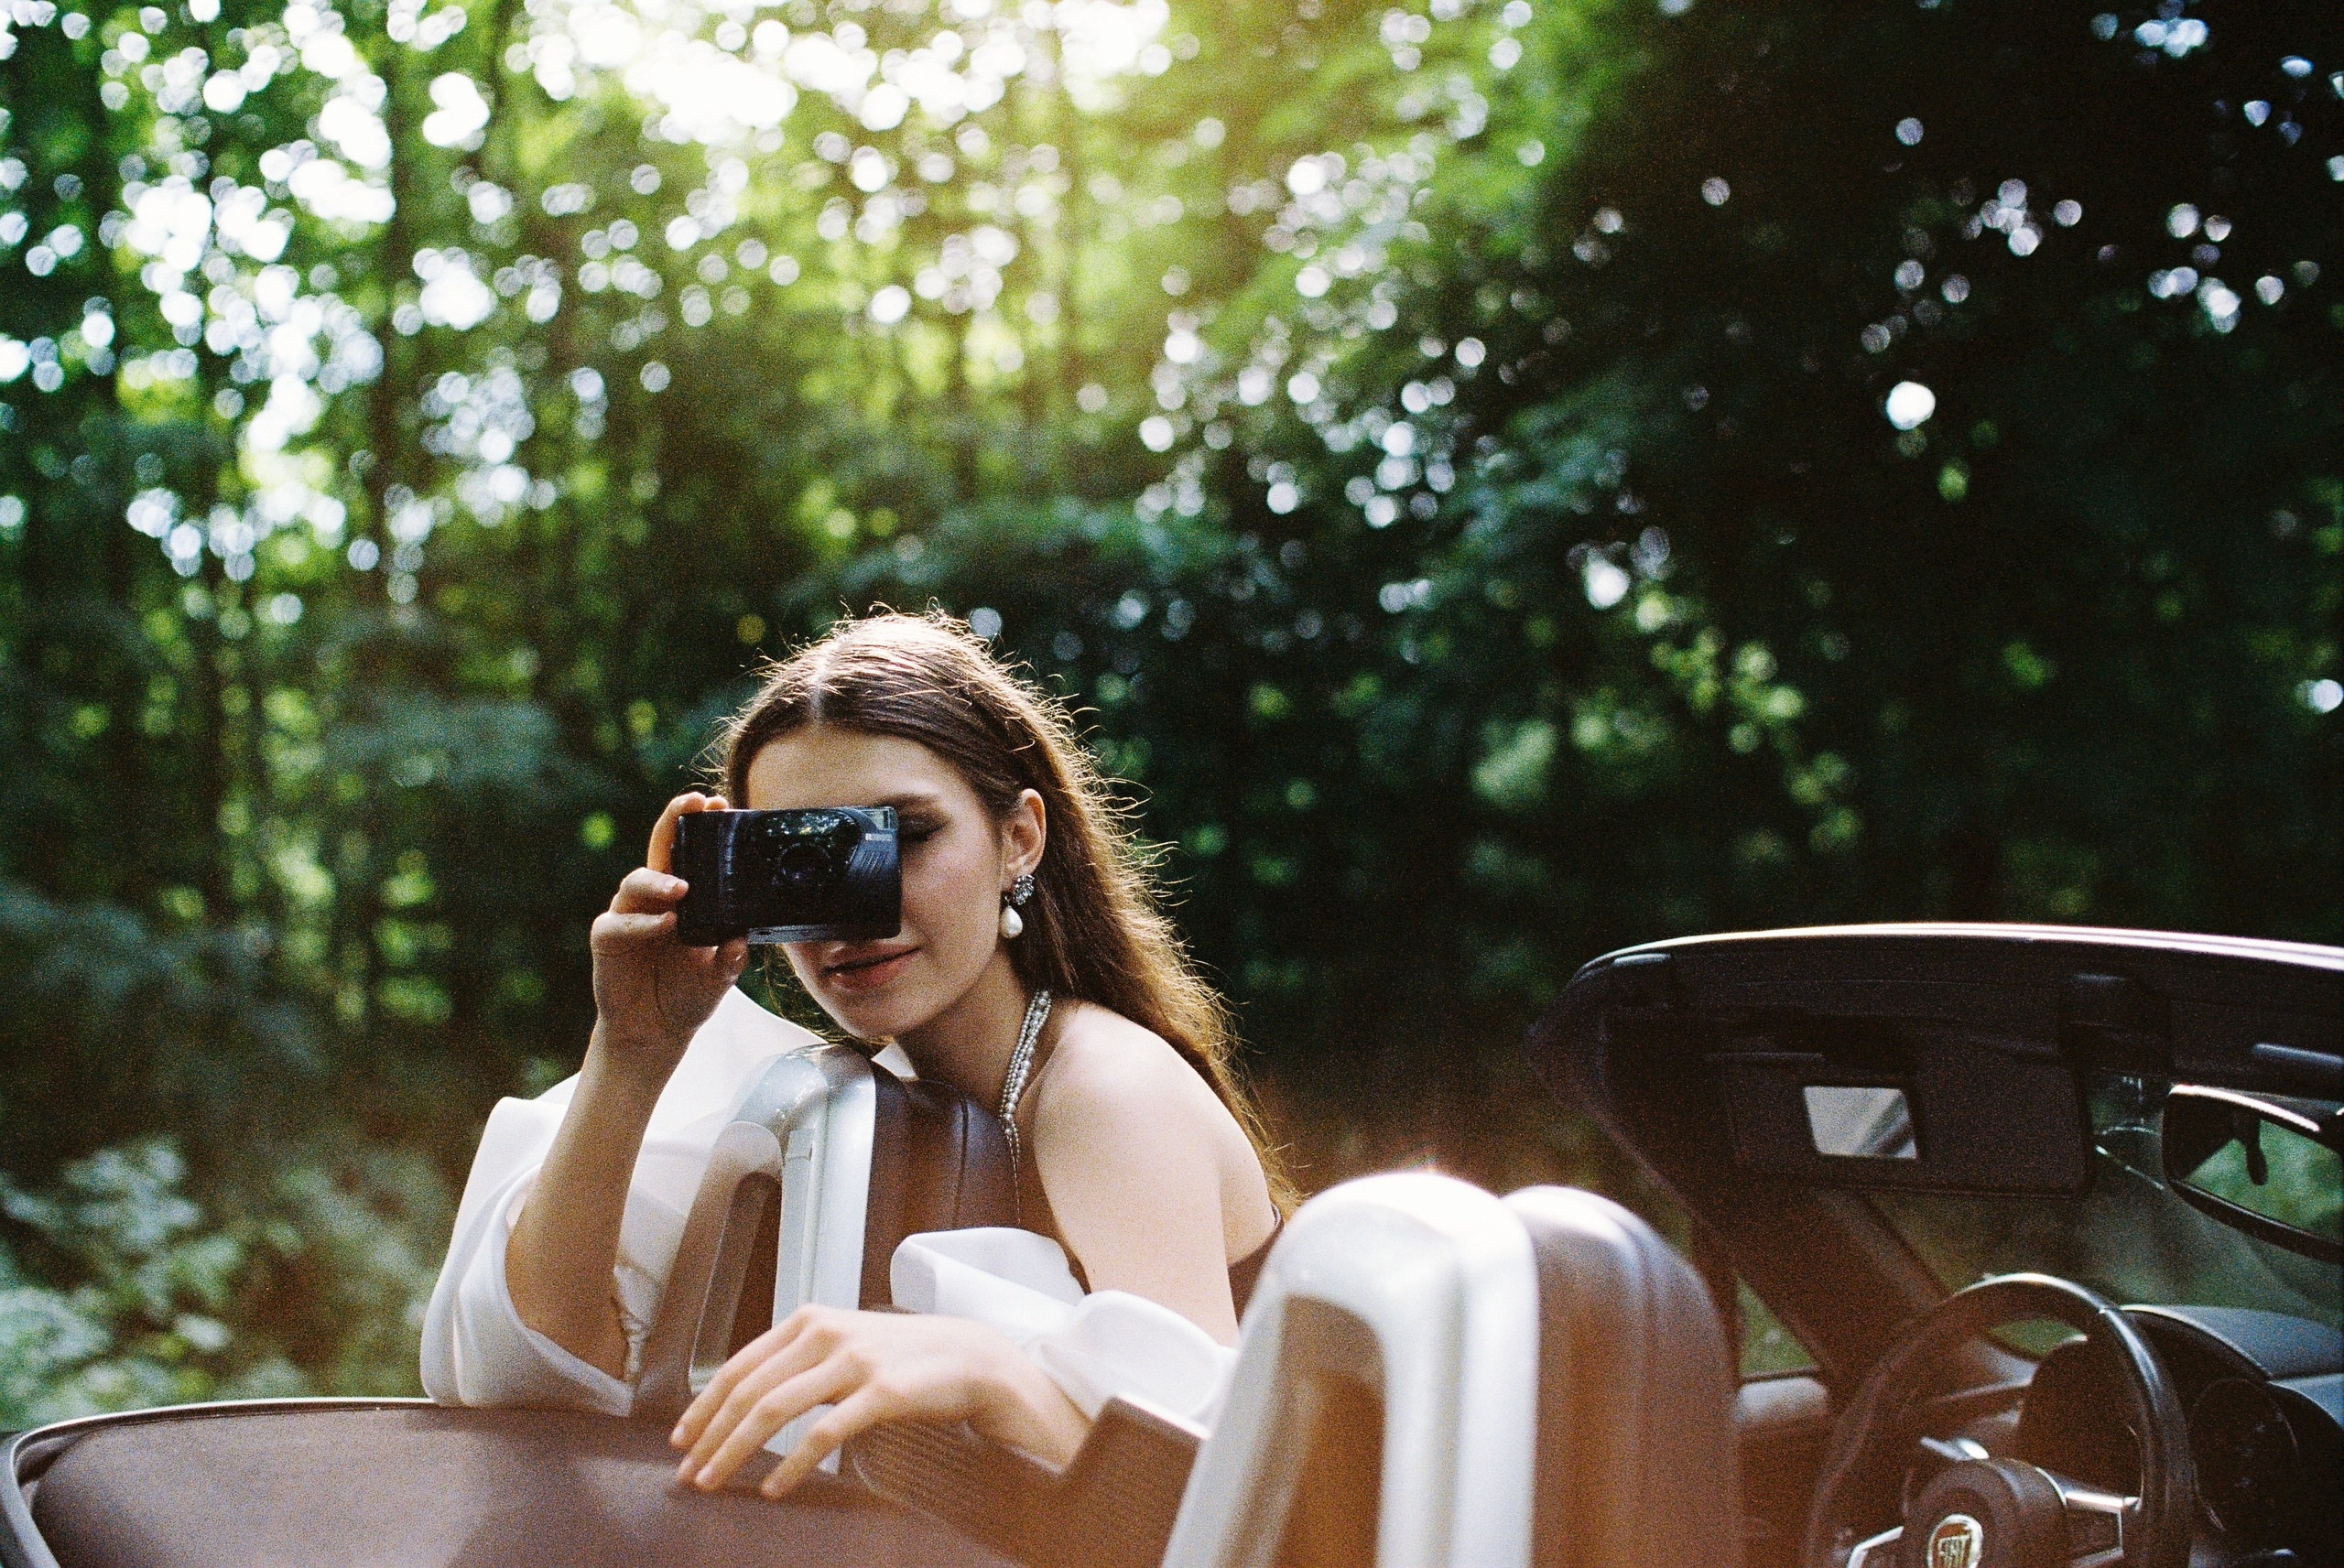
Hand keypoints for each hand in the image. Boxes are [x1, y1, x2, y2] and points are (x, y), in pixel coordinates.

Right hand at [589, 792, 748, 1086]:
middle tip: (693, 802)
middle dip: (674, 820)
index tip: (719, 802)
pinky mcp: (607, 938)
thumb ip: (732, 957)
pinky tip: (663, 925)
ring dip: (660, 880)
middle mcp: (655, 897)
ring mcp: (629, 914)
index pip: (691, 851)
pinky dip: (641, 923)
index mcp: (684, 897)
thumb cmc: (688, 993)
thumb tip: (743, 938)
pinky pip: (620, 923)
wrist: (656, 1031)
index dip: (701, 825)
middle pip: (660, 848)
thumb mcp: (722, 976)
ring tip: (683, 889)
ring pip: (637, 881)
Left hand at [670, 1305, 1088, 1497]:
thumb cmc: (902, 1357)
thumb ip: (800, 1363)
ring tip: (716, 1482)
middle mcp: (825, 1333)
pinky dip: (790, 1465)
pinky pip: (823, 1435)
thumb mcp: (845, 1346)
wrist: (970, 1357)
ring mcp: (853, 1360)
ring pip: (774, 1410)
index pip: (739, 1366)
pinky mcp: (881, 1392)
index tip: (680, 1440)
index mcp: (809, 1320)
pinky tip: (774, 1487)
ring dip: (735, 1452)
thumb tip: (745, 1400)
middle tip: (689, 1474)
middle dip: (710, 1436)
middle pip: (749, 1391)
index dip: (703, 1407)